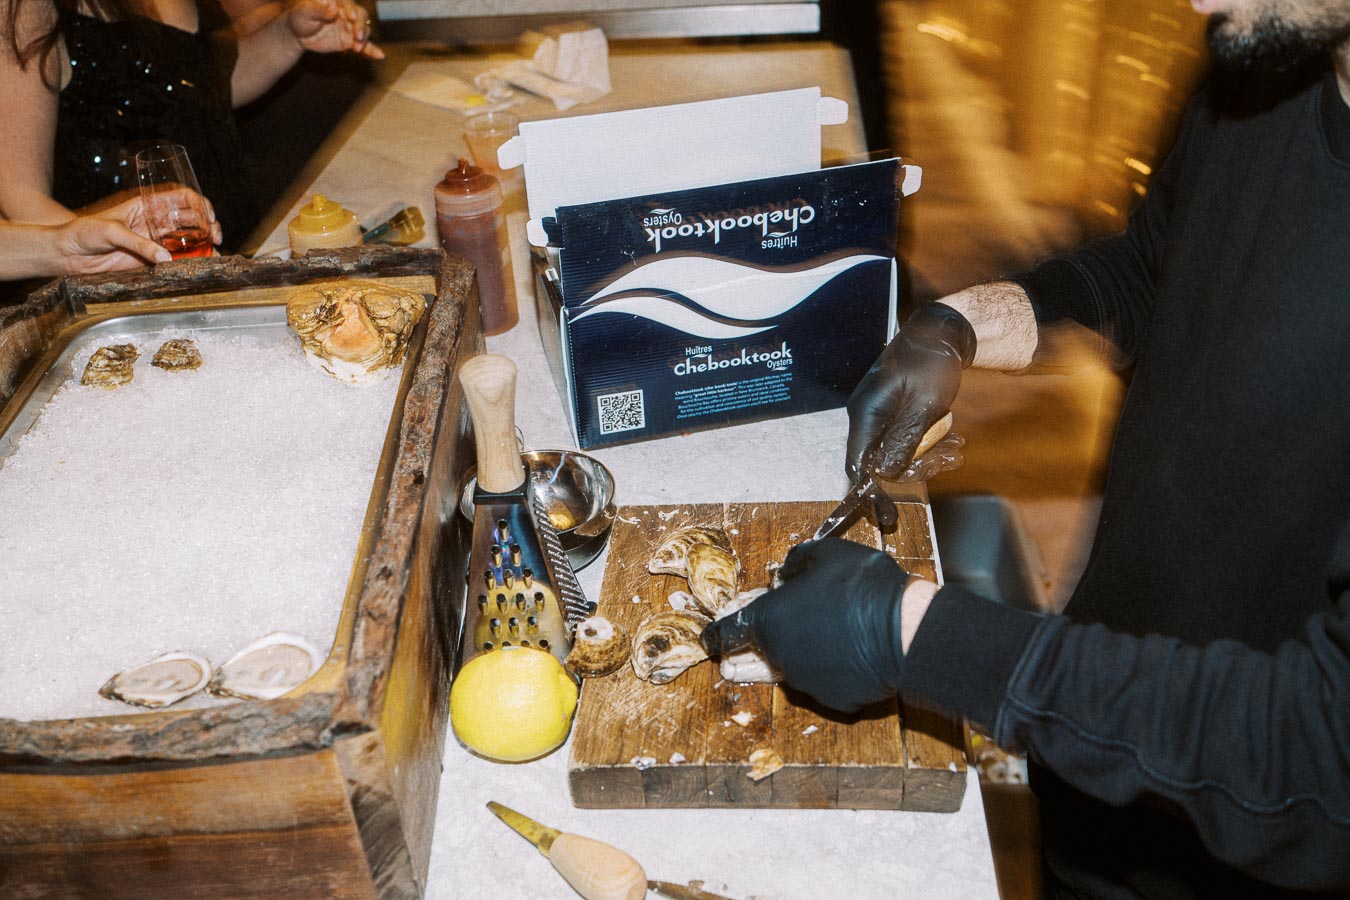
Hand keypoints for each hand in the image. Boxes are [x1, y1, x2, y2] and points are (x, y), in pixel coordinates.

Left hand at [39, 191, 215, 274]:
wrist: (69, 254)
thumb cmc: (84, 232)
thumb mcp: (111, 230)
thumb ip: (139, 244)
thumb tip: (165, 258)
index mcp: (147, 205)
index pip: (182, 198)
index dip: (200, 204)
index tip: (209, 216)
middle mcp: (156, 221)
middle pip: (192, 219)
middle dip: (209, 226)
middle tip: (215, 236)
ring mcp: (156, 241)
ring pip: (189, 240)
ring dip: (205, 245)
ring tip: (214, 252)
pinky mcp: (152, 260)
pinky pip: (177, 260)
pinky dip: (191, 262)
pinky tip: (201, 264)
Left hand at [287, 0, 383, 58]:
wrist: (298, 34)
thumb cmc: (300, 17)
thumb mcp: (305, 12)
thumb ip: (319, 10)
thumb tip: (333, 8)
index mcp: (338, 2)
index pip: (349, 4)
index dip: (352, 10)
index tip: (350, 17)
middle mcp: (347, 14)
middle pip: (360, 17)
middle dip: (360, 26)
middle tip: (357, 36)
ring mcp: (350, 28)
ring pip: (364, 31)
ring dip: (364, 39)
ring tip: (357, 47)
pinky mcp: (350, 41)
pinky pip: (364, 45)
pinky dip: (371, 50)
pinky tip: (379, 55)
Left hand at [702, 538, 909, 712]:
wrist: (906, 629)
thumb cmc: (862, 585)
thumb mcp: (825, 553)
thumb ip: (797, 562)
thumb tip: (786, 573)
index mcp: (769, 619)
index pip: (728, 632)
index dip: (716, 634)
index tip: (708, 637)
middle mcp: (781, 655)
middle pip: (760, 653)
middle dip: (756, 648)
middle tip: (758, 644)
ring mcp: (807, 682)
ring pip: (794, 667)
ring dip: (798, 653)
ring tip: (816, 638)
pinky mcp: (835, 700)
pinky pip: (825, 681)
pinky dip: (829, 669)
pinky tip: (845, 653)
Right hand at [846, 302, 975, 479]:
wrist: (943, 333)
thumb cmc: (932, 363)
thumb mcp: (923, 405)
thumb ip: (903, 440)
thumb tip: (885, 472)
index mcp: (866, 412)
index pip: (857, 460)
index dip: (874, 482)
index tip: (901, 492)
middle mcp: (867, 415)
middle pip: (881, 459)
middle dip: (916, 465)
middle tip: (950, 460)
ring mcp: (881, 414)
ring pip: (898, 450)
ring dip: (929, 454)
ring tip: (957, 449)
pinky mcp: (894, 412)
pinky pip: (906, 437)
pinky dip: (929, 442)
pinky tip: (953, 439)